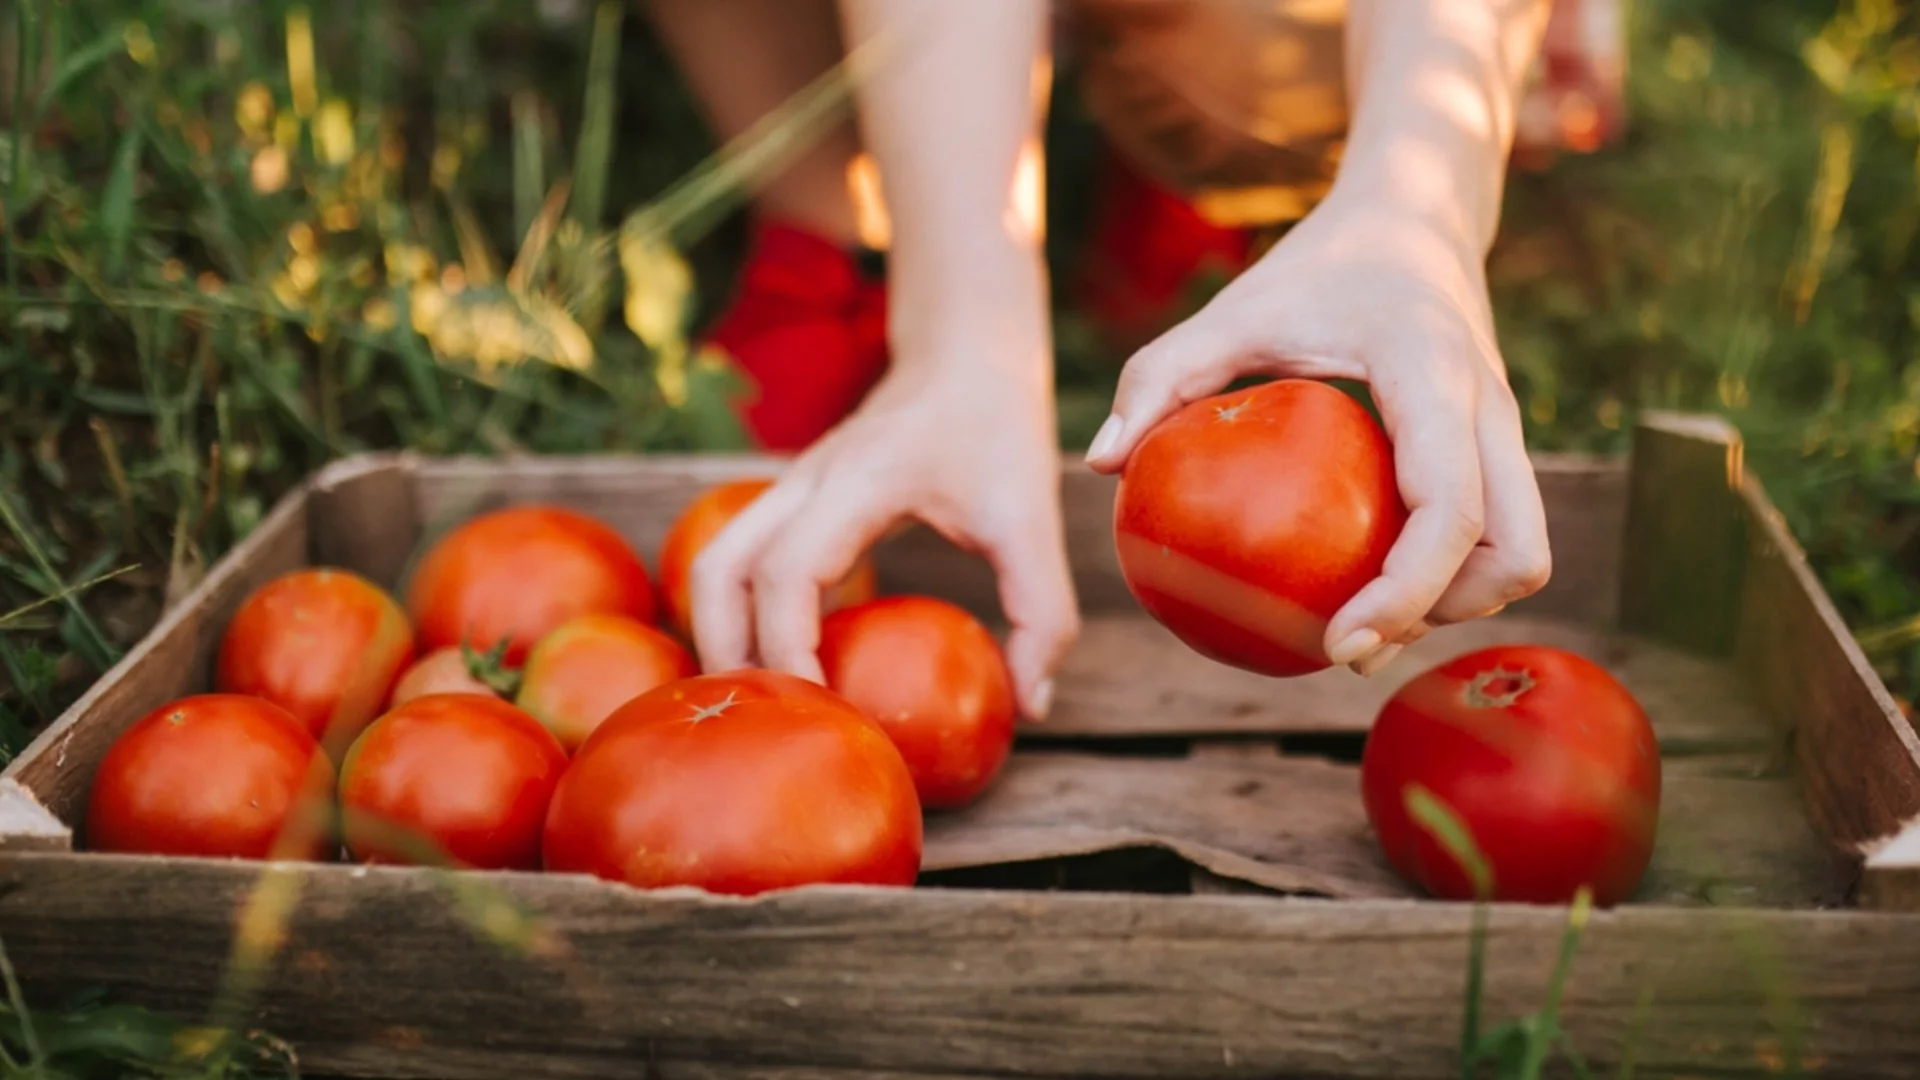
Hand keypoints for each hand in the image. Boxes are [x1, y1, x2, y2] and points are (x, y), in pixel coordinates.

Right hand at [688, 360, 1079, 719]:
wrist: (967, 357)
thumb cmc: (1000, 433)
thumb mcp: (1033, 519)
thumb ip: (1041, 612)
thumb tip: (1030, 706)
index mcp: (859, 480)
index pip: (789, 571)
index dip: (788, 647)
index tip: (819, 706)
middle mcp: (808, 480)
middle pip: (720, 569)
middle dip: (727, 650)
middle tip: (766, 719)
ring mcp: (792, 487)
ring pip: (714, 562)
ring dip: (718, 633)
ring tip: (759, 699)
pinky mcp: (794, 499)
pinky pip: (739, 557)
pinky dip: (739, 612)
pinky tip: (776, 661)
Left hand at [1083, 187, 1549, 675]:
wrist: (1417, 212)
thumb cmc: (1318, 265)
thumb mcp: (1236, 309)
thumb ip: (1165, 374)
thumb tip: (1099, 462)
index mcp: (1436, 378)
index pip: (1450, 510)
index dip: (1407, 593)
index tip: (1340, 642)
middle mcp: (1492, 411)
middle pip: (1515, 553)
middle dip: (1443, 617)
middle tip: (1350, 645)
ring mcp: (1506, 432)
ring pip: (1519, 553)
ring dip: (1452, 603)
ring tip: (1360, 622)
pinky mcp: (1498, 445)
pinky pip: (1494, 532)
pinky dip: (1447, 573)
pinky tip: (1367, 584)